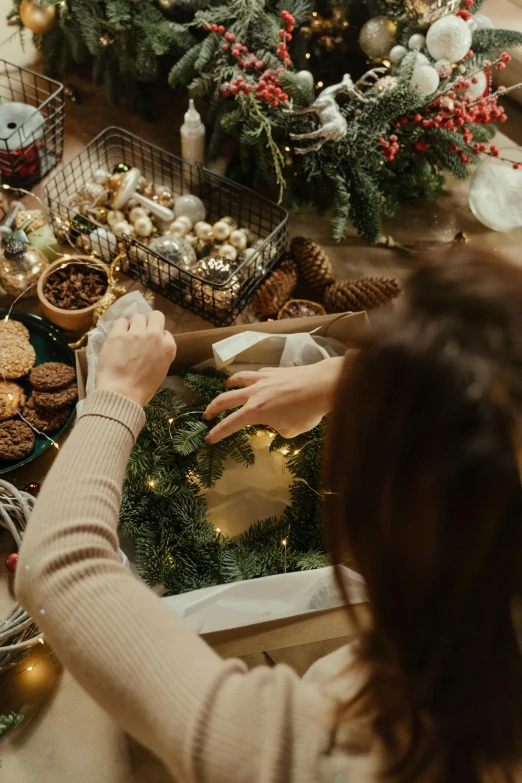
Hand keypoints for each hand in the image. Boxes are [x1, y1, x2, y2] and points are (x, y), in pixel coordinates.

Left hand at [96, 311, 176, 406]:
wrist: (122, 393)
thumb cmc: (142, 389)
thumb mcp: (161, 371)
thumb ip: (160, 354)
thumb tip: (152, 347)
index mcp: (168, 348)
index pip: (165, 332)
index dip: (157, 337)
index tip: (150, 345)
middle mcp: (155, 336)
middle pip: (155, 316)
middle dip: (148, 323)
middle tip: (140, 333)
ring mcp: (136, 333)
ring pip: (137, 317)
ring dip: (133, 325)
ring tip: (126, 338)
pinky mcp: (118, 334)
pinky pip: (120, 322)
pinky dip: (119, 328)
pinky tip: (117, 339)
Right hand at [203, 356, 345, 443]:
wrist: (322, 385)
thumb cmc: (307, 411)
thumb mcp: (291, 430)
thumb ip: (277, 429)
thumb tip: (275, 423)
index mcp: (255, 412)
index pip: (230, 424)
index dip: (217, 432)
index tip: (208, 438)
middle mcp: (253, 394)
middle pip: (225, 399)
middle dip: (213, 408)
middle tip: (206, 414)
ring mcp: (262, 379)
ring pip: (238, 379)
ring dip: (229, 385)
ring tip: (226, 388)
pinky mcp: (272, 371)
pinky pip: (255, 374)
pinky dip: (250, 378)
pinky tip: (254, 380)